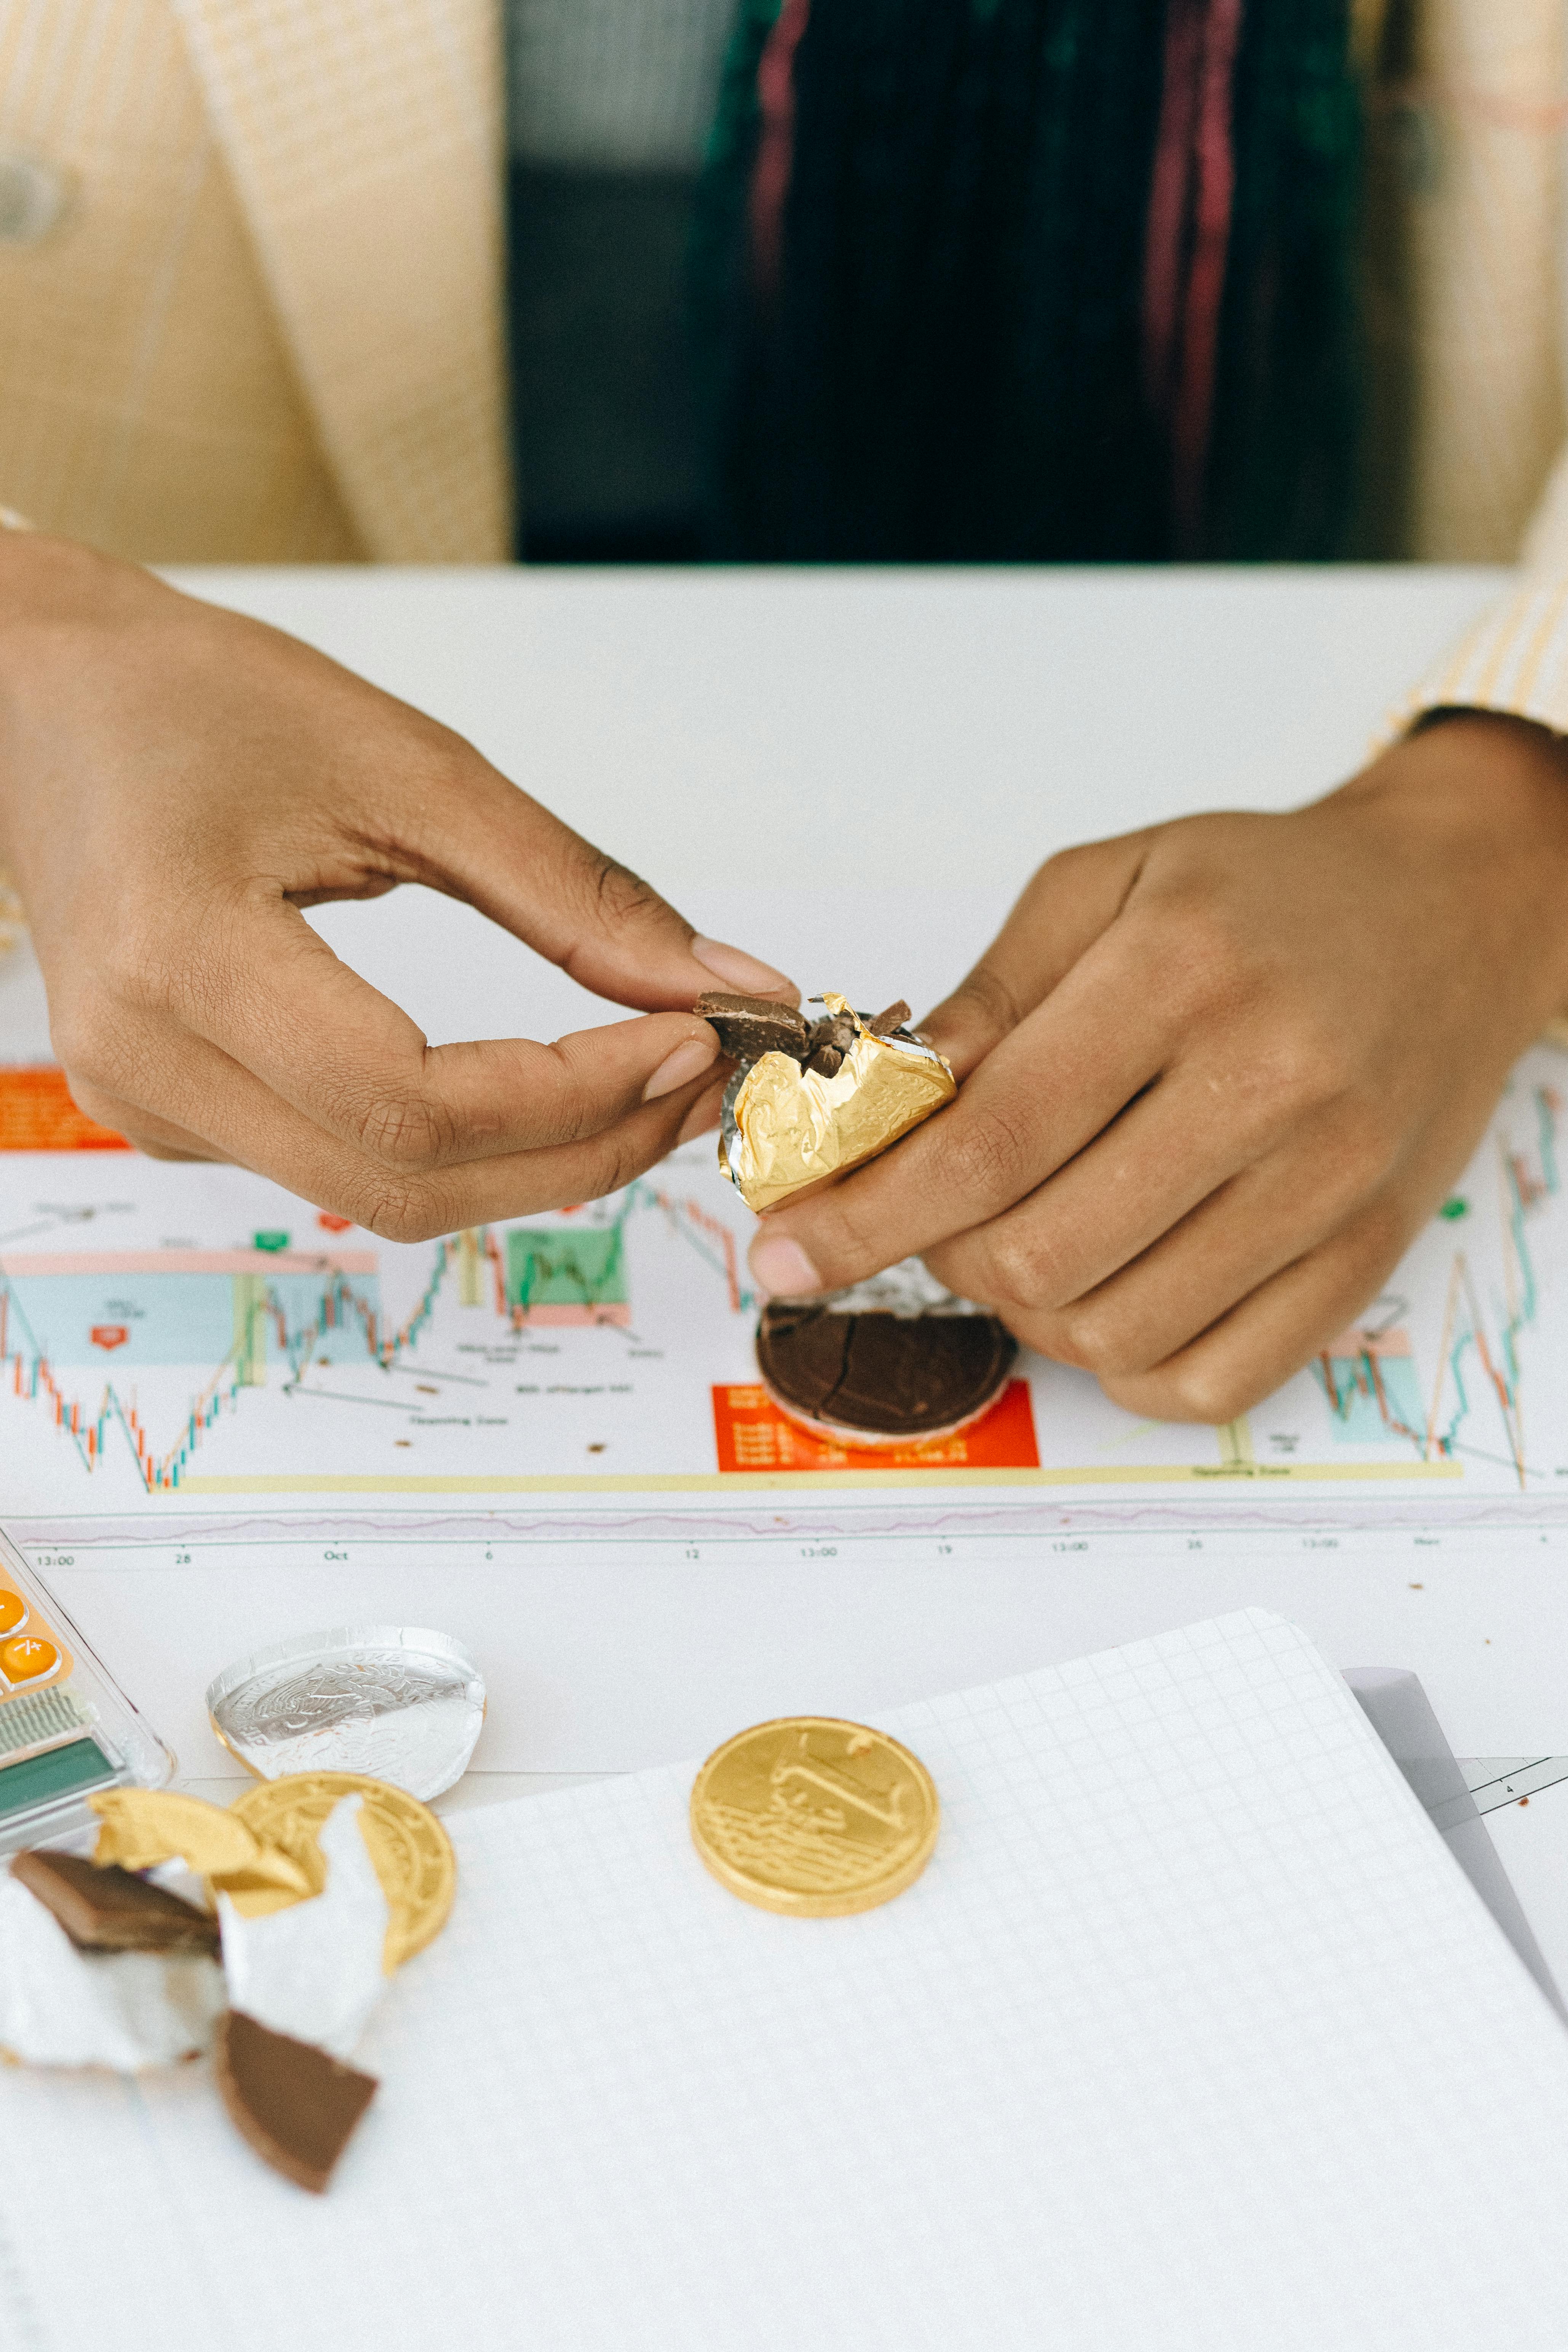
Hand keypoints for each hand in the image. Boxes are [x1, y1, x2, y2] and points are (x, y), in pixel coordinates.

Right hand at [0, 535, 790, 1235]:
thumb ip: (572, 890)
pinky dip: (463, 1143)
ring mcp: (147, 1102)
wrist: (43, 703)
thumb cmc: (200, 702)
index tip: (691, 1039)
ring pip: (384, 1193)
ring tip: (644, 1079)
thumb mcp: (409, 765)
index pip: (413, 1102)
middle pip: (407, 1180)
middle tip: (698, 1079)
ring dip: (535, 1159)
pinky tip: (538, 1085)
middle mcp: (145, 1059)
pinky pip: (343, 1165)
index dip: (576, 1095)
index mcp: (183, 957)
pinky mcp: (171, 1112)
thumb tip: (721, 981)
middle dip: (583, 1148)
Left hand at [748, 714, 1567, 1420]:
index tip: (788, 1249)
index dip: (865, 1214)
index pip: (987, 1144)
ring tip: (1026, 1235)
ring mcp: (1330, 1186)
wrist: (1451, 908)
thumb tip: (871, 1110)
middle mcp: (1271, 1087)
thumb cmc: (1263, 892)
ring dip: (1030, 1311)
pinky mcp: (1368, 1255)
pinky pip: (1211, 1382)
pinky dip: (1126, 1363)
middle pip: (1039, 1256)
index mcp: (1182, 974)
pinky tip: (1108, 1289)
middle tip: (934, 1212)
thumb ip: (987, 999)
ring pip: (1114, 1334)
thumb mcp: (1105, 883)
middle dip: (943, 1256)